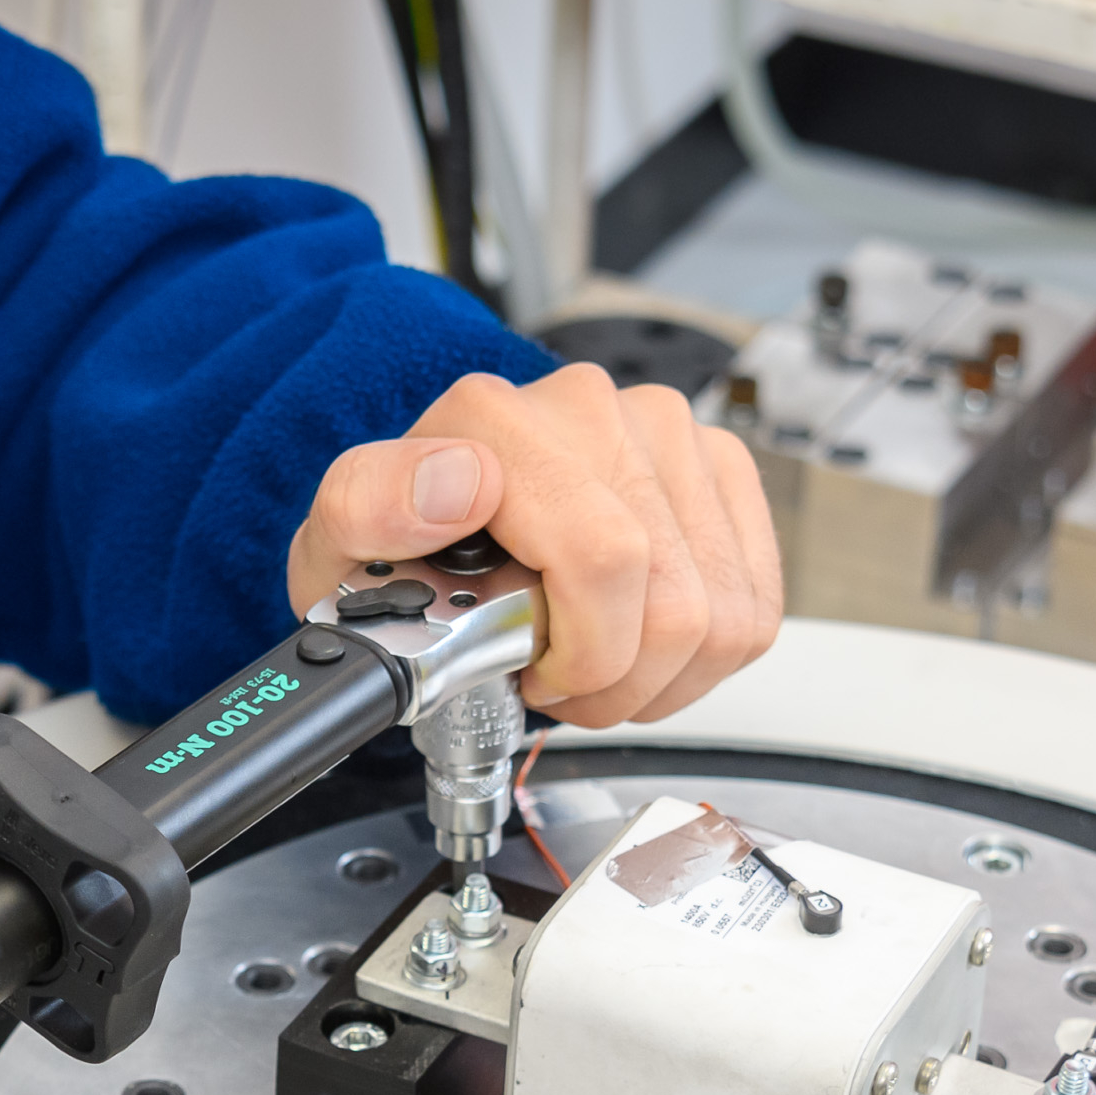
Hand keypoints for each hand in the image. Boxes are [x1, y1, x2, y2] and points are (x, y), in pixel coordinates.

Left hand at [288, 361, 783, 723]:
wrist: (433, 516)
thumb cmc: (396, 545)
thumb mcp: (339, 544)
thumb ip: (367, 505)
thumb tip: (455, 482)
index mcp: (497, 421)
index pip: (606, 559)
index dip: (585, 653)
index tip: (537, 673)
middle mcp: (591, 410)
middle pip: (676, 602)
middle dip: (618, 681)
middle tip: (561, 684)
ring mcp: (666, 431)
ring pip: (725, 613)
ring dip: (662, 676)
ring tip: (595, 664)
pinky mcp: (718, 464)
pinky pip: (756, 599)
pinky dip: (704, 652)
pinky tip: (641, 642)